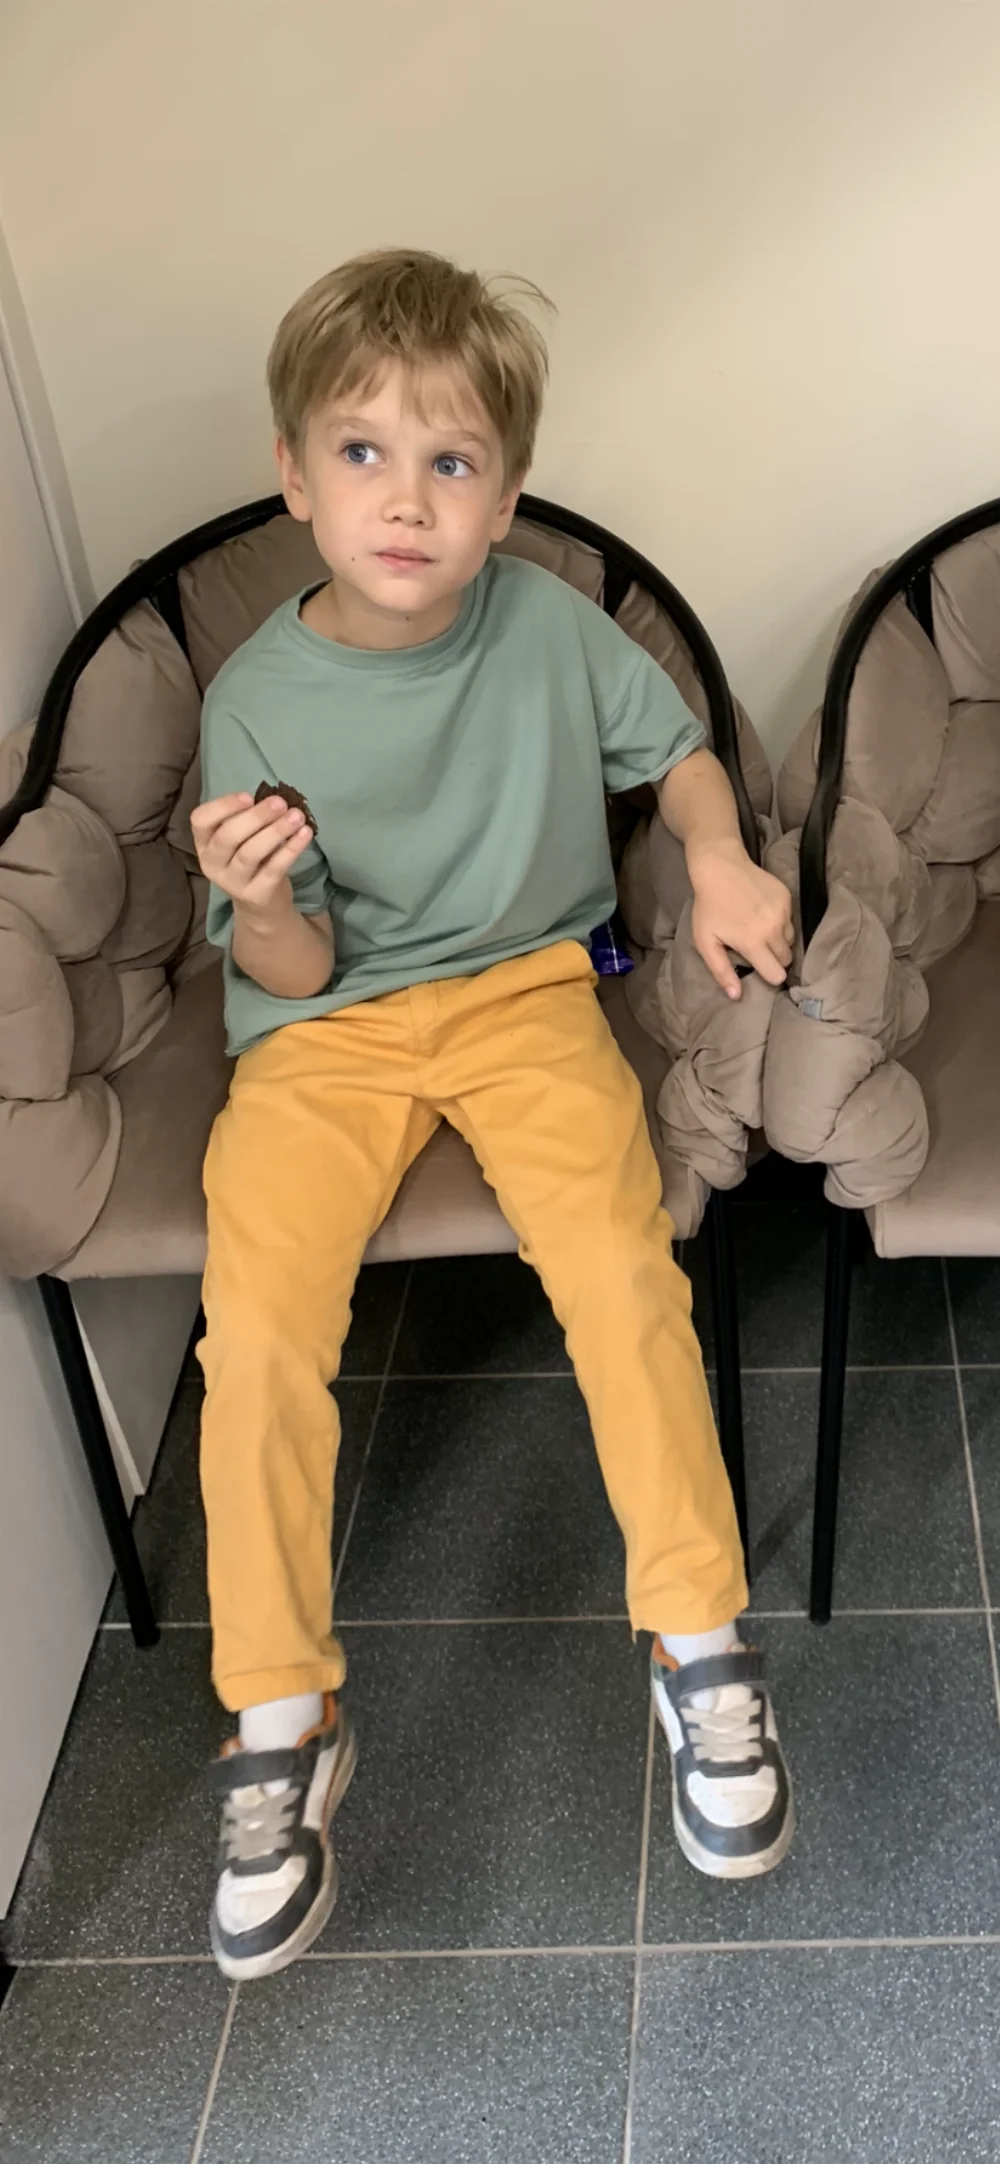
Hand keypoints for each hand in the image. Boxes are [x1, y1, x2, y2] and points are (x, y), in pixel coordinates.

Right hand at [190, 792, 313, 920]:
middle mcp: (211, 863)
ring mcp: (232, 883)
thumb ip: (248, 819)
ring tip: (297, 816)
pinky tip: (305, 834)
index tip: (249, 796)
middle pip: (227, 837)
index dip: (223, 806)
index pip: (201, 819)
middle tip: (280, 803)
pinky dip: (290, 850)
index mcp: (203, 842)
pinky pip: (273, 870)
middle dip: (256, 817)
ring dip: (275, 831)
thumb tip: (272, 800)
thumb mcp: (242, 838)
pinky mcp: (255, 895)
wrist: (261, 904)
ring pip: (249, 854)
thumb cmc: (251, 860)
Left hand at [688, 837, 793, 998]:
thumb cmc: (709, 906)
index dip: (769, 975)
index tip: (759, 968)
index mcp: (753, 942)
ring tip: (760, 931)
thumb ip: (721, 971)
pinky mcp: (787, 898)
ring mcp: (782, 912)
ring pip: (790, 940)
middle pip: (786, 959)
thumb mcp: (706, 941)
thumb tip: (736, 996)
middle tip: (757, 949)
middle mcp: (772, 929)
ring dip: (778, 941)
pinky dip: (780, 922)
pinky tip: (762, 913)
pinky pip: (790, 920)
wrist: (720, 866)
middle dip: (774, 959)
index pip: (776, 974)